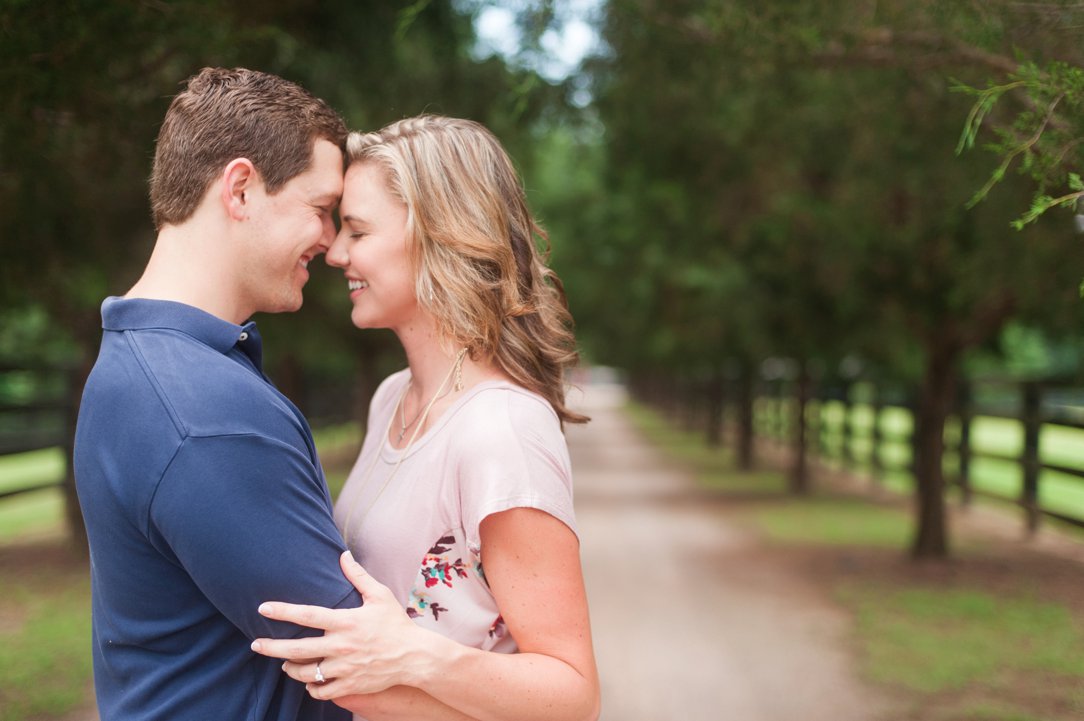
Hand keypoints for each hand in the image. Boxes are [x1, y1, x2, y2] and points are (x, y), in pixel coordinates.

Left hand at [251, 551, 437, 698]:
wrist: (415, 656)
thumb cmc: (396, 623)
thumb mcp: (380, 595)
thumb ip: (358, 576)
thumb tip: (343, 554)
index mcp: (346, 622)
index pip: (307, 615)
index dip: (283, 611)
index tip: (262, 608)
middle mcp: (342, 646)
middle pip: (297, 649)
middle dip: (272, 647)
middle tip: (255, 645)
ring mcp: (345, 668)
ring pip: (306, 673)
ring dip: (291, 669)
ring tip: (284, 663)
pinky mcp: (350, 685)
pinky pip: (322, 691)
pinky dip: (312, 687)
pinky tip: (309, 681)